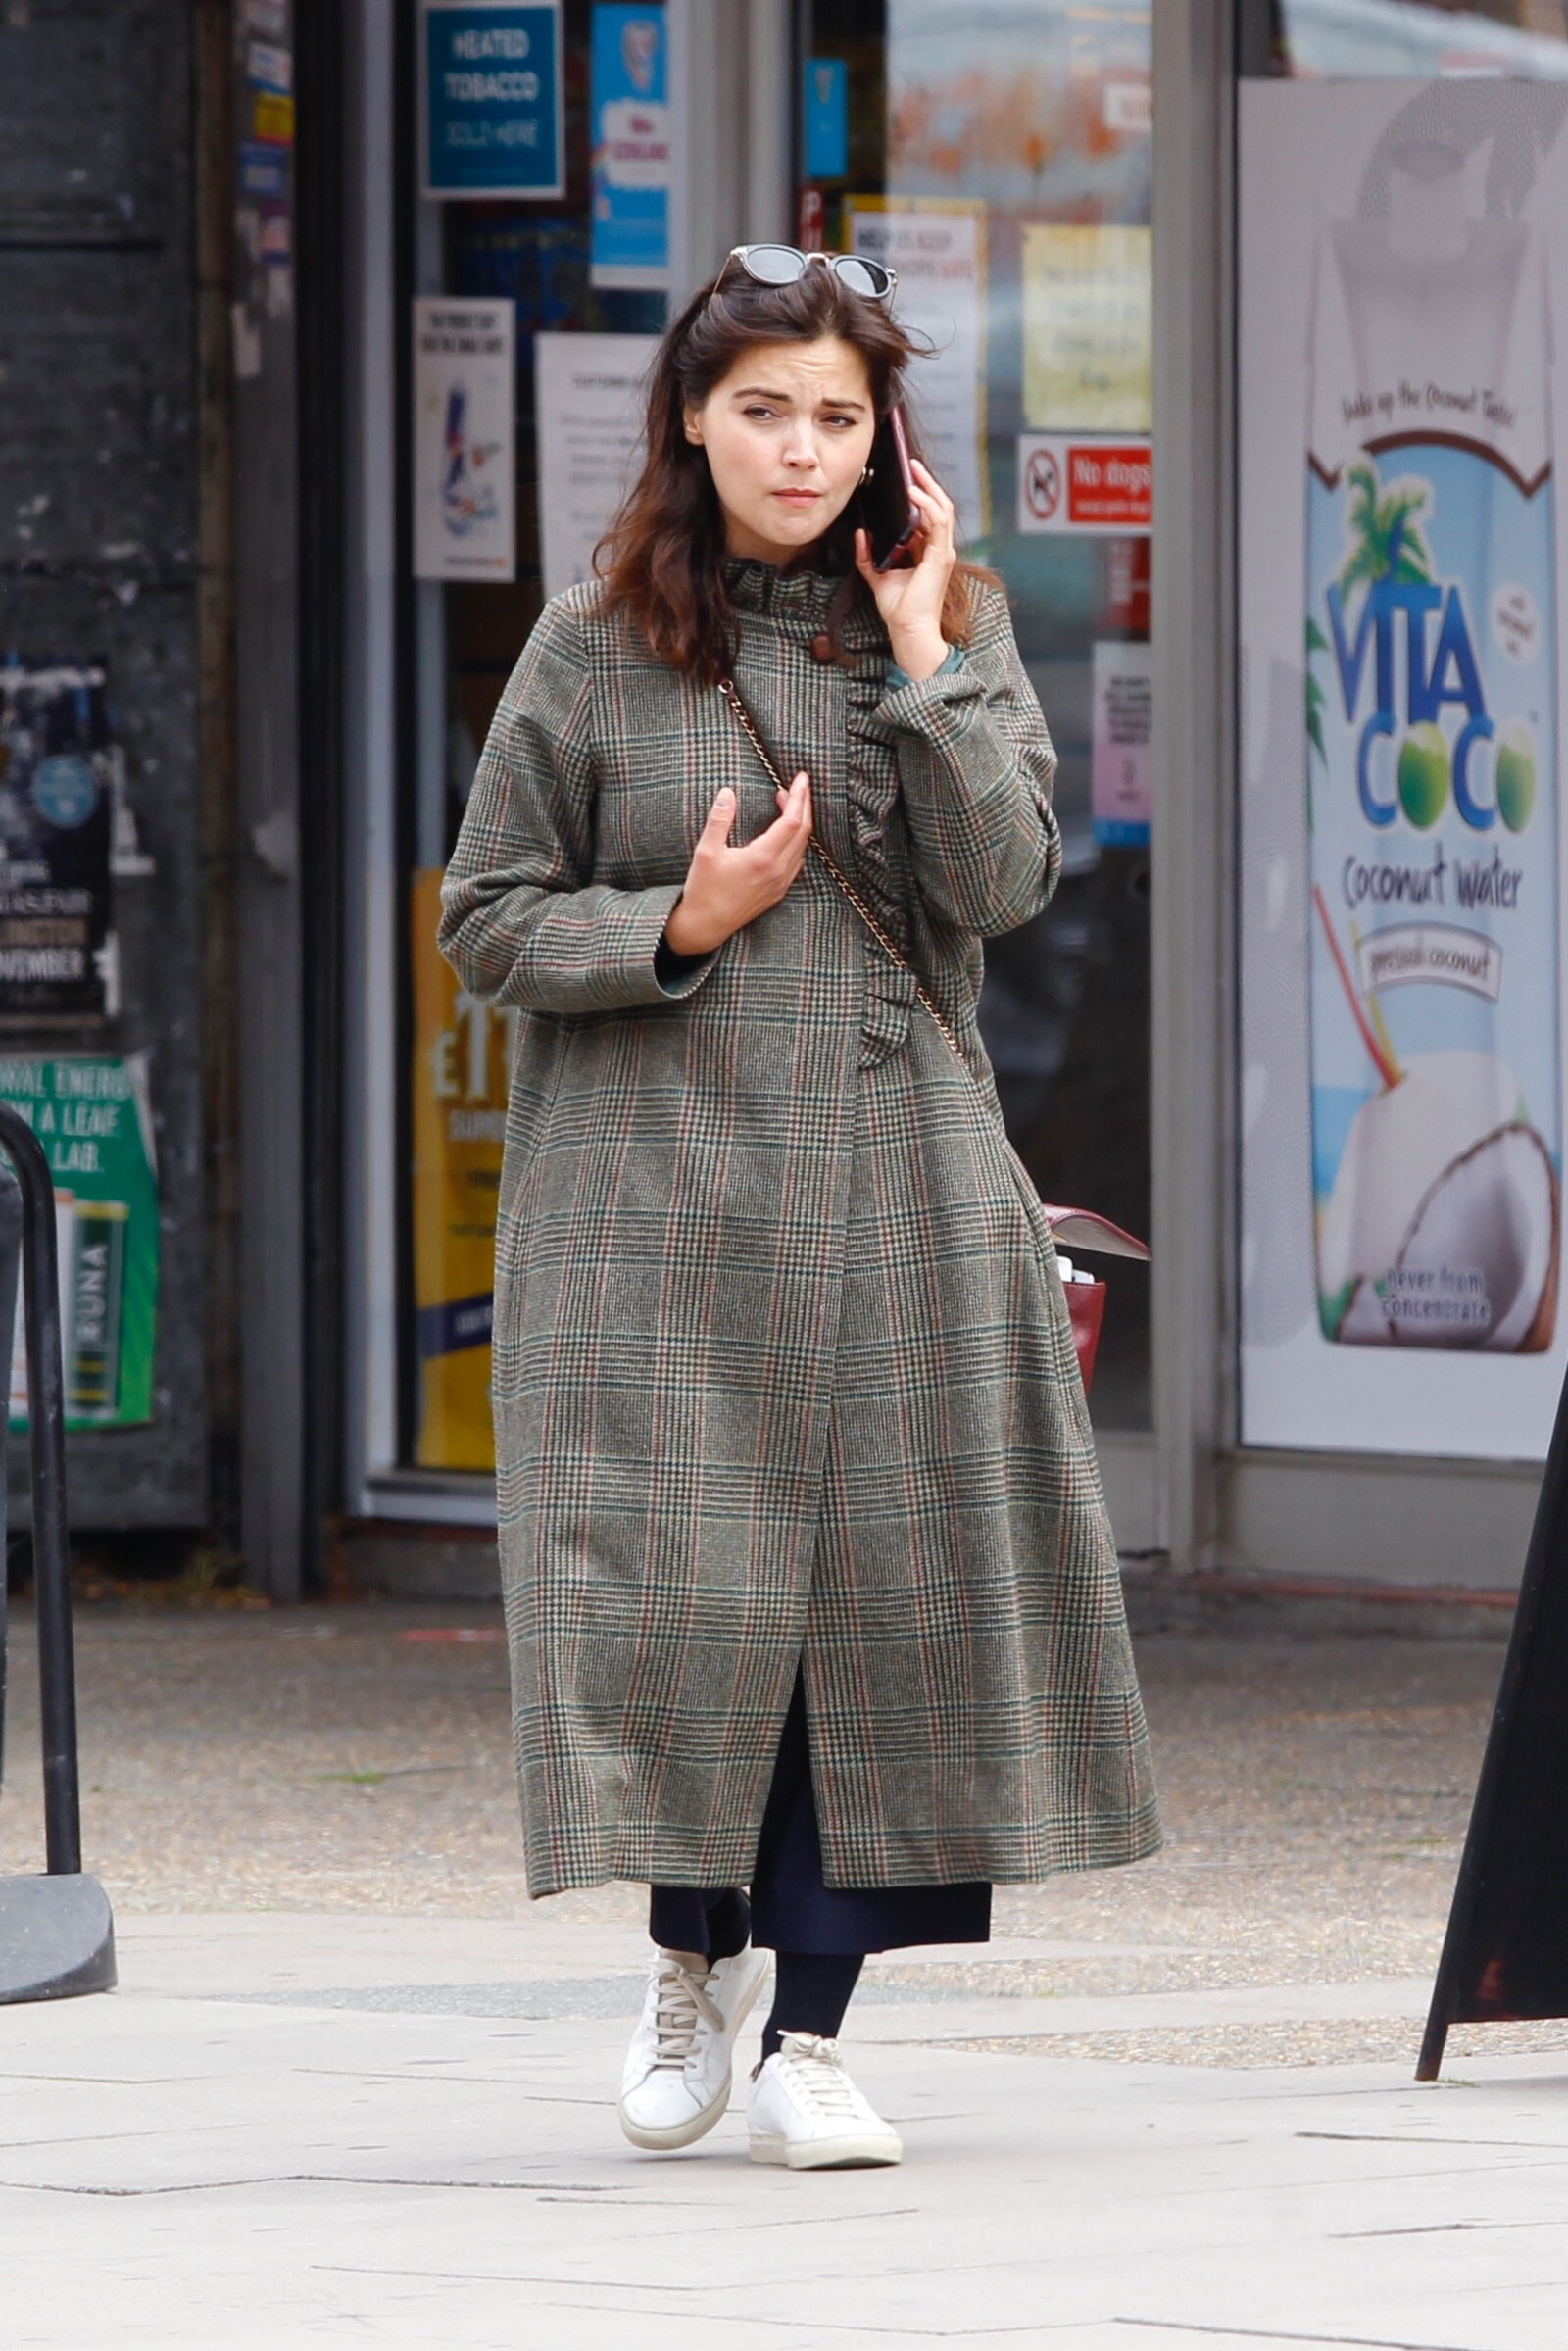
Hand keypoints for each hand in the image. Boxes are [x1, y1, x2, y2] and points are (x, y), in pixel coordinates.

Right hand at [663, 773, 813, 955]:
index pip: (792, 821)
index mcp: (762, 858)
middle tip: (798, 784)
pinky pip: (797, 861)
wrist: (706, 926)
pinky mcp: (778, 891)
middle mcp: (778, 871)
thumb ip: (719, 820)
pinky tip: (785, 832)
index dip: (799, 797)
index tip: (801, 777)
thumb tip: (727, 792)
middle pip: (803, 831)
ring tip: (787, 802)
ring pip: (802, 846)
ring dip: (800, 822)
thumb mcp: (706, 851)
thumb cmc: (703, 890)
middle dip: (804, 804)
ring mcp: (781, 883)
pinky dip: (797, 841)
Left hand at [853, 456, 956, 681]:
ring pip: (942, 509)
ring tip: (914, 472)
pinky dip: (927, 504)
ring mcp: (943, 552)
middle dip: (927, 483)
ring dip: (929, 487)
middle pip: (939, 507)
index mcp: (928, 552)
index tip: (908, 478)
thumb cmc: (899, 609)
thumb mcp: (877, 576)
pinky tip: (914, 493)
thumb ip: (868, 556)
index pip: (930, 516)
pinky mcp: (940, 557)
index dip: (921, 495)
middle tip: (913, 465)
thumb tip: (860, 534)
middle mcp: (939, 549)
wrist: (908, 630)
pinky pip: (938, 522)